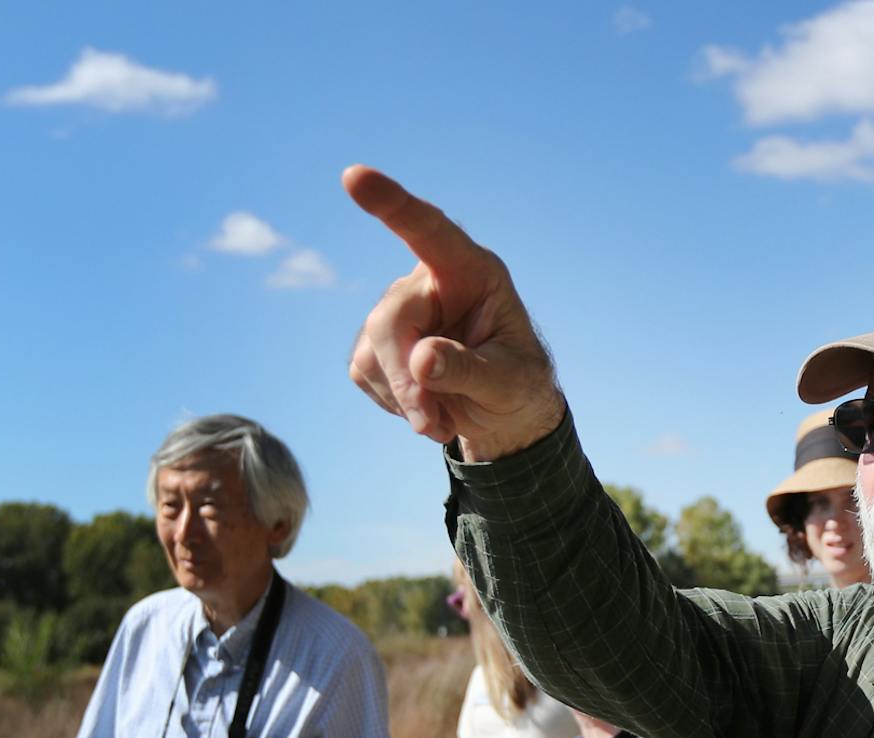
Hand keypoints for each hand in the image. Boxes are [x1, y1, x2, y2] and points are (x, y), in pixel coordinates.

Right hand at [341, 165, 566, 454]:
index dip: (393, 205)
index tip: (354, 177)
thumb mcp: (511, 383)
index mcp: (472, 271)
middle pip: (391, 319)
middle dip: (406, 379)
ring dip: (405, 398)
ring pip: (372, 351)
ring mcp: (398, 310)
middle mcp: (430, 281)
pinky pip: (363, 370)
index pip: (429, 231)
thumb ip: (471, 370)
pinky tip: (425, 408)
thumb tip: (422, 359)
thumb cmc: (519, 387)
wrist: (505, 416)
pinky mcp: (375, 342)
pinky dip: (393, 401)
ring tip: (445, 418)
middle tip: (432, 425)